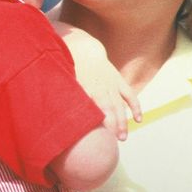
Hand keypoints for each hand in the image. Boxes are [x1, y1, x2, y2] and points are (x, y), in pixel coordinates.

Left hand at [56, 24, 140, 138]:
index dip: (99, 121)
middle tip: (114, 142)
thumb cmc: (72, 71)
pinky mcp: (119, 81)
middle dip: (113, 125)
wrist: (85, 50)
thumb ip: (64, 98)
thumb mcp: (66, 83)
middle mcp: (101, 87)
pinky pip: (130, 95)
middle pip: (110, 108)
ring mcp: (112, 84)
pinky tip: (138, 119)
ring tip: (123, 138)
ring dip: (123, 121)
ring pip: (120, 105)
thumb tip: (53, 118)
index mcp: (87, 88)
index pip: (95, 108)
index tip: (100, 137)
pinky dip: (136, 106)